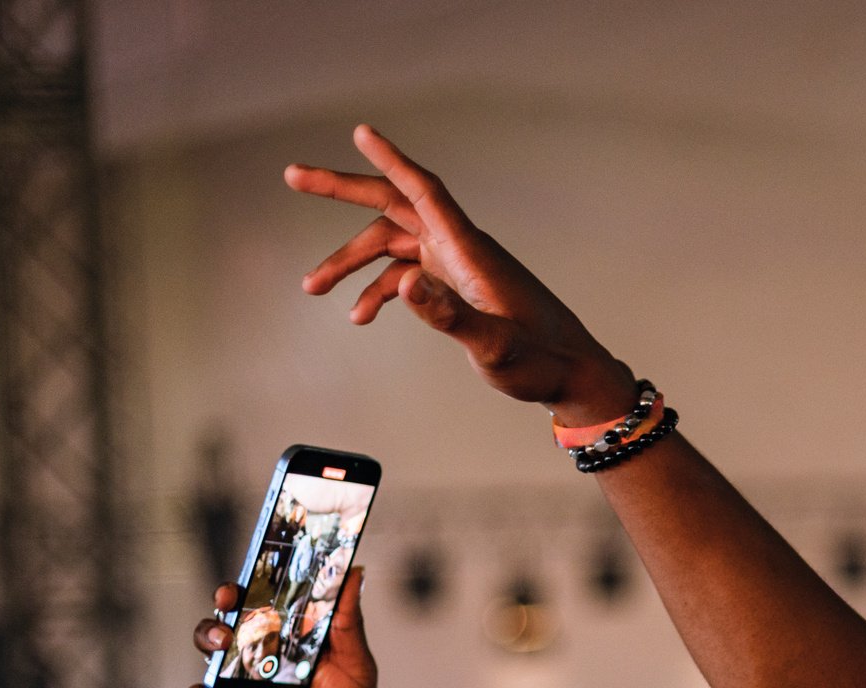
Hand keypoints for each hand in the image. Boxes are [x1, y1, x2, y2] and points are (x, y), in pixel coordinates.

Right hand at [187, 569, 380, 687]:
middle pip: (231, 614)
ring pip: (207, 647)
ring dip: (208, 638)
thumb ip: (348, 621)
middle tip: (230, 600)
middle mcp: (263, 652)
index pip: (267, 598)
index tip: (254, 568)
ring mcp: (243, 679)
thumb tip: (354, 573)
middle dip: (224, 601)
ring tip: (224, 645)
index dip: (256, 580)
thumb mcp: (355, 665)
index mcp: (291, 637)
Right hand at [287, 124, 641, 423]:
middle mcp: (461, 249)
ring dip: (351, 262)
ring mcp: (458, 266)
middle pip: (394, 205)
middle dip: (342, 191)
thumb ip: (449, 316)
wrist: (573, 377)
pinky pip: (406, 273)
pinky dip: (379, 289)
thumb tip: (402, 284)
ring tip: (312, 288)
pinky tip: (360, 314)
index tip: (361, 131)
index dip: (391, 159)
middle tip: (292, 176)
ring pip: (391, 244)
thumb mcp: (494, 346)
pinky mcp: (458, 286)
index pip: (424, 191)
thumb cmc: (542, 361)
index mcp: (470, 252)